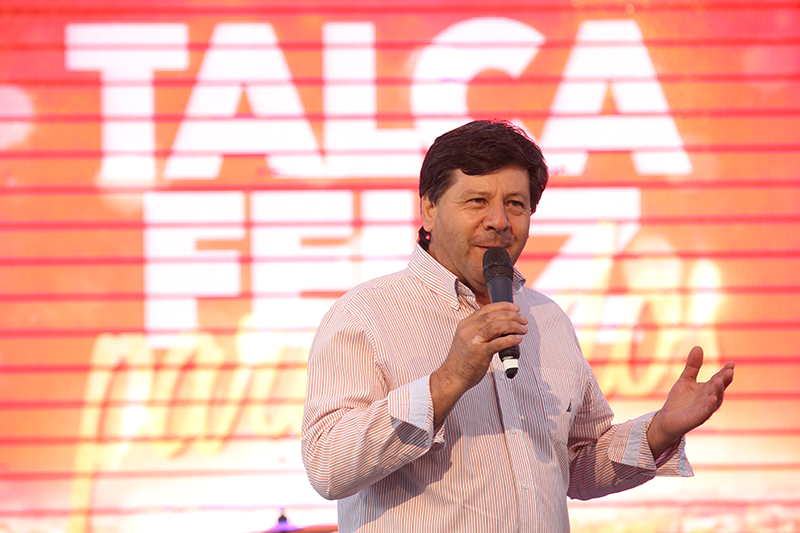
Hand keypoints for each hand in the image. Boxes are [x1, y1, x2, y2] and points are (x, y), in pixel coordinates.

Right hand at [430, 302, 527, 426]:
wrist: (452, 377)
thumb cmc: (462, 361)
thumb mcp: (466, 339)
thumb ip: (480, 330)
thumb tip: (502, 326)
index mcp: (465, 324)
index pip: (486, 309)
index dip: (503, 306)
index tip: (515, 308)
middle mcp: (468, 330)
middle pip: (493, 316)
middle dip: (511, 315)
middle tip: (523, 319)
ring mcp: (473, 341)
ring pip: (496, 326)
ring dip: (513, 326)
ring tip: (523, 329)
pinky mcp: (479, 353)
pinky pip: (498, 343)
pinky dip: (510, 339)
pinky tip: (518, 339)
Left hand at [647, 346, 734, 458]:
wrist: (667, 419)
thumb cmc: (679, 400)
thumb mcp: (685, 379)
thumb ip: (692, 366)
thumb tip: (698, 347)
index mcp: (707, 389)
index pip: (719, 379)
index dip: (725, 371)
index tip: (731, 363)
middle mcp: (709, 399)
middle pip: (719, 388)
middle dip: (724, 380)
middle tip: (729, 370)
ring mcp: (704, 409)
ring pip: (714, 399)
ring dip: (718, 391)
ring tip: (720, 381)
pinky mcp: (697, 418)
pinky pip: (706, 412)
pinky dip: (710, 406)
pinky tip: (712, 398)